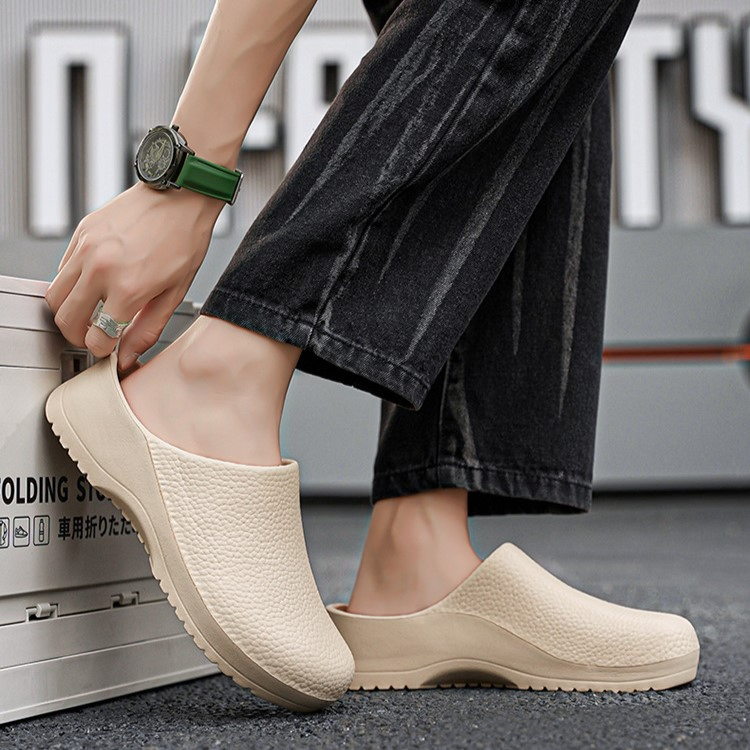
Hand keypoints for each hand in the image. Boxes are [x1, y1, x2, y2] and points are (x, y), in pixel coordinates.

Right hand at [45, 182, 222, 370]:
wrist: (181, 196)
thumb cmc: (184, 239)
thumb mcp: (175, 293)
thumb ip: (147, 328)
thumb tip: (128, 354)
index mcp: (128, 288)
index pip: (96, 337)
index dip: (102, 350)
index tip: (109, 348)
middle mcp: (101, 268)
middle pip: (66, 321)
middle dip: (78, 336)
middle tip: (95, 336)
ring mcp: (86, 249)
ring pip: (55, 296)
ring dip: (69, 312)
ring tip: (90, 314)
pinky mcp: (81, 233)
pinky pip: (62, 269)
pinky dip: (71, 285)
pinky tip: (93, 285)